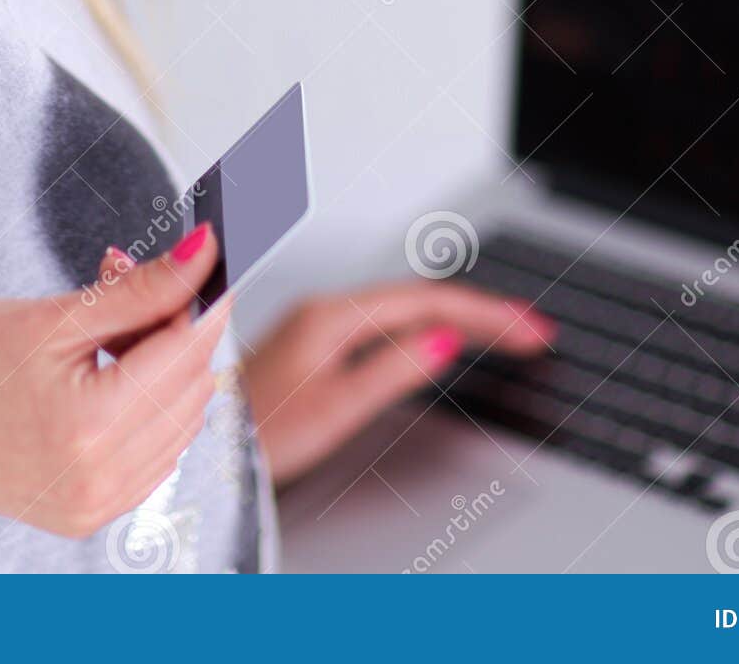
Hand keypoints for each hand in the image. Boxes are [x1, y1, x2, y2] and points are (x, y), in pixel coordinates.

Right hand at [0, 222, 230, 537]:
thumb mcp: (56, 315)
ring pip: (180, 420)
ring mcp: (96, 506)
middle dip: (177, 325)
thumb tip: (204, 252)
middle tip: (130, 277)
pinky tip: (110, 372)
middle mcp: (101, 481)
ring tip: (109, 326)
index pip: (187, 352)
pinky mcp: (87, 514)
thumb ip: (141, 289)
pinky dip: (149, 407)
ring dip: (165, 365)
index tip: (207, 257)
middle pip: (190, 386)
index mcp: (91, 428)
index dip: (202, 299)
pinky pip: (154, 454)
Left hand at [241, 279, 554, 484]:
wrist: (204, 442)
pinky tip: (445, 335)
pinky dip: (429, 323)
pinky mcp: (317, 341)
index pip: (429, 301)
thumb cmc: (255, 431)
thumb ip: (392, 370)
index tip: (531, 327)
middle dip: (483, 309)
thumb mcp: (333, 408)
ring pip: (406, 306)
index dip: (486, 312)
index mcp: (334, 315)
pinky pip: (388, 319)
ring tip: (506, 329)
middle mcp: (327, 308)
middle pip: (422, 297)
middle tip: (534, 329)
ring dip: (460, 313)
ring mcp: (321, 322)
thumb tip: (448, 340)